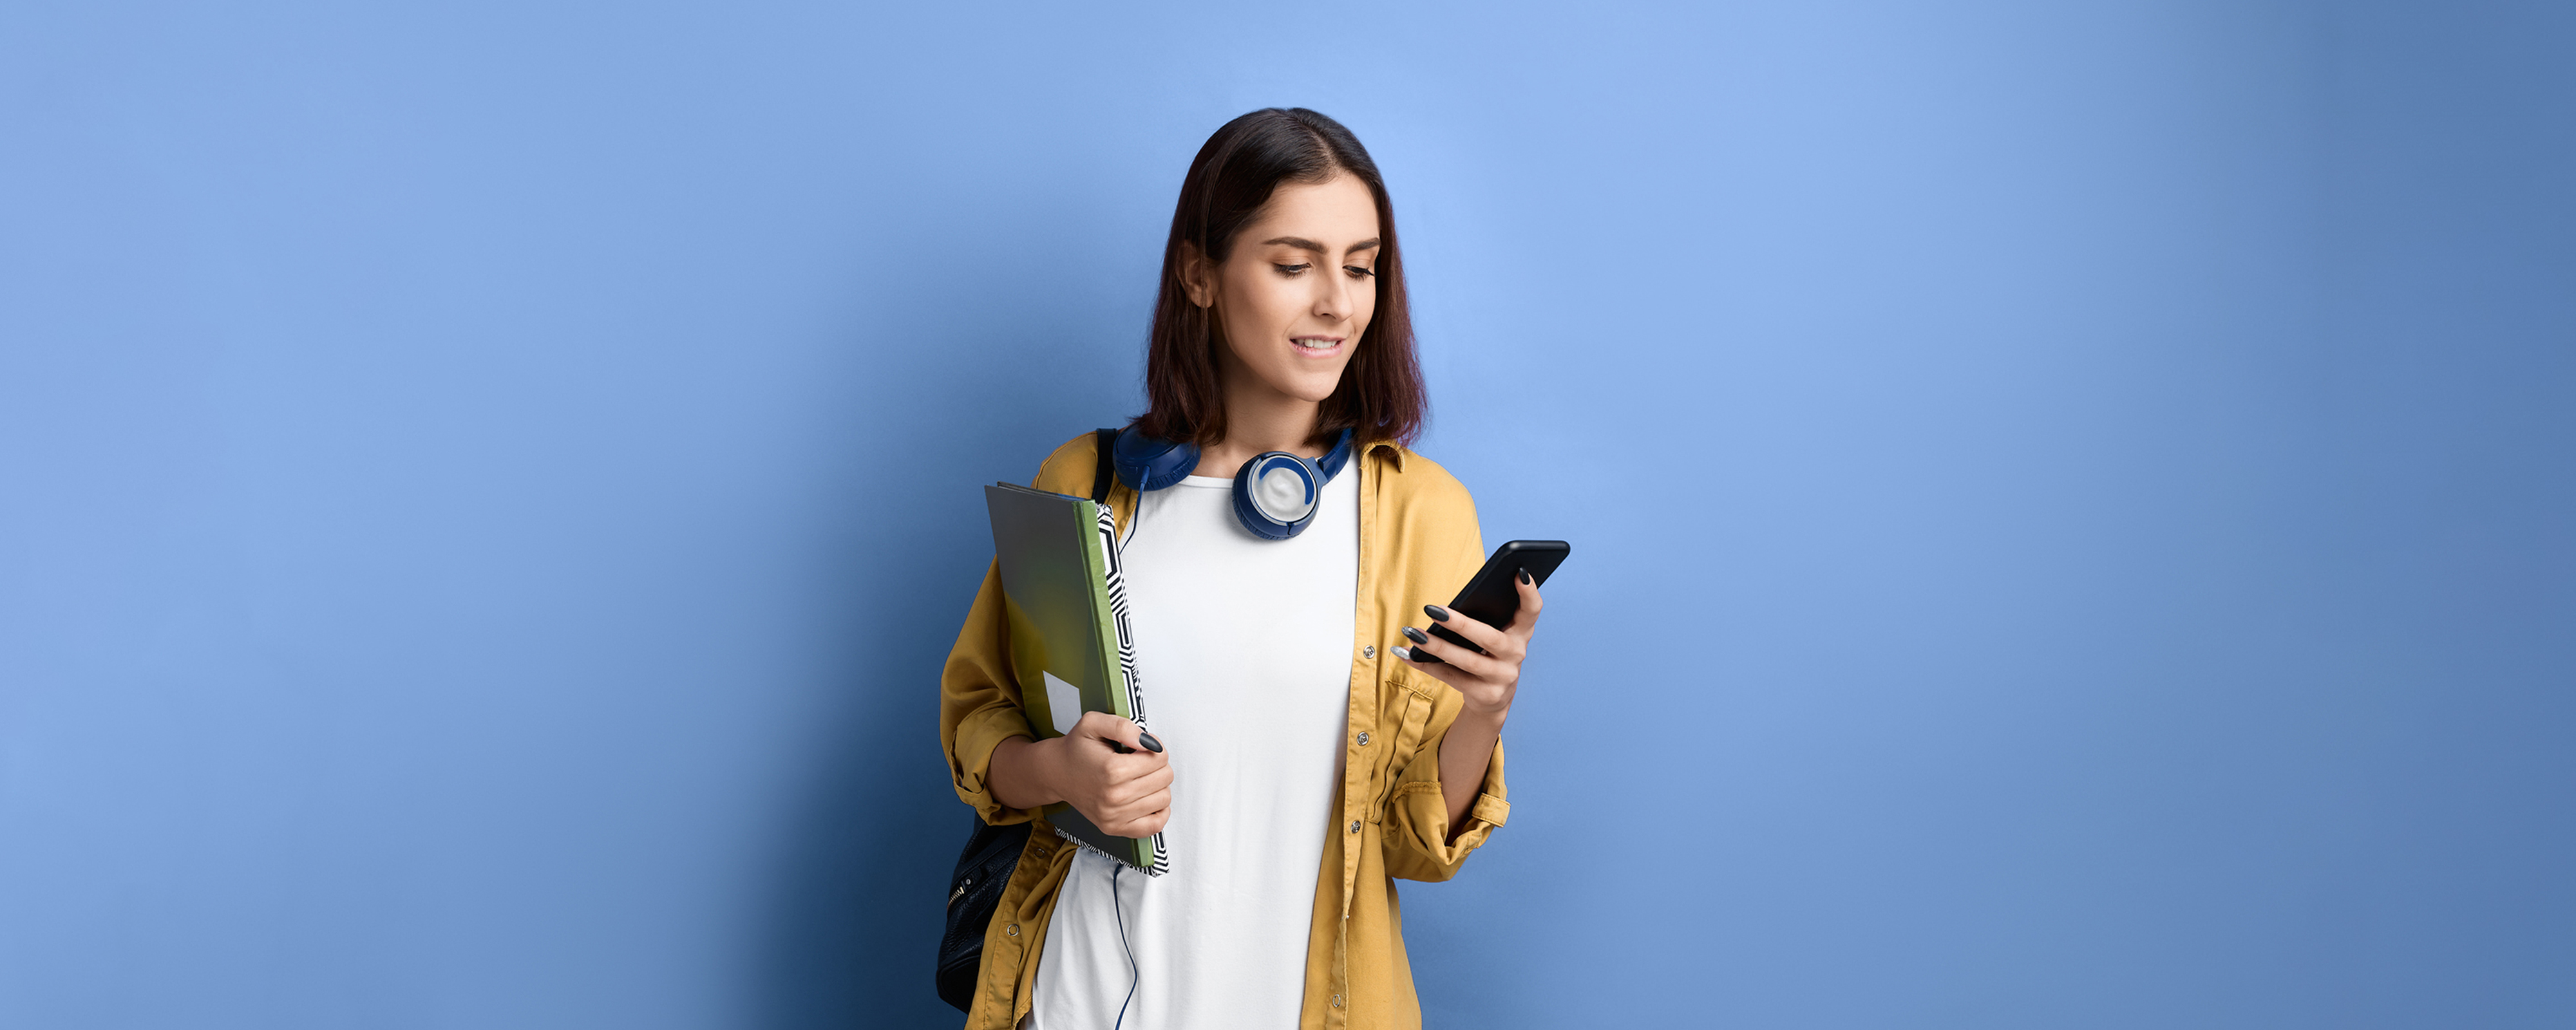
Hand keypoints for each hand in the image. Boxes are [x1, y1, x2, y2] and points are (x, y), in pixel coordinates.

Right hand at [1011, 711, 1171, 837]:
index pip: (1160, 758)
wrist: (1056, 773)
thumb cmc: (1076, 749)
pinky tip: (1147, 798)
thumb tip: (1148, 742)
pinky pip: (1154, 825)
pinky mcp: (1114, 828)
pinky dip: (1159, 811)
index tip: (1142, 747)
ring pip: (1164, 799)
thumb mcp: (1093, 723)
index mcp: (1112, 769)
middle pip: (1165, 778)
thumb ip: (1123, 726)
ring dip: (1158, 786)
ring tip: (1140, 778)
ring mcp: (1114, 816)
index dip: (1155, 747)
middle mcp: (1114, 796)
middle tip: (1141, 761)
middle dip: (1158, 765)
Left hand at [1395, 569, 1542, 717]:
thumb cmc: (1488, 654)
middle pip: (1489, 637)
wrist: (1493, 699)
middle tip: (1433, 609)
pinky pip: (1452, 677)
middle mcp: (1516, 654)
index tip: (1517, 572)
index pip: (1532, 610)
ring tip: (1413, 633)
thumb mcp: (1494, 636)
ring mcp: (1503, 677)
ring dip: (1436, 646)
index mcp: (1521, 632)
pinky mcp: (1486, 694)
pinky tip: (1409, 654)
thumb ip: (1484, 619)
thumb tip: (1443, 608)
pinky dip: (1427, 665)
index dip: (1529, 592)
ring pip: (1467, 660)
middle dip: (1460, 623)